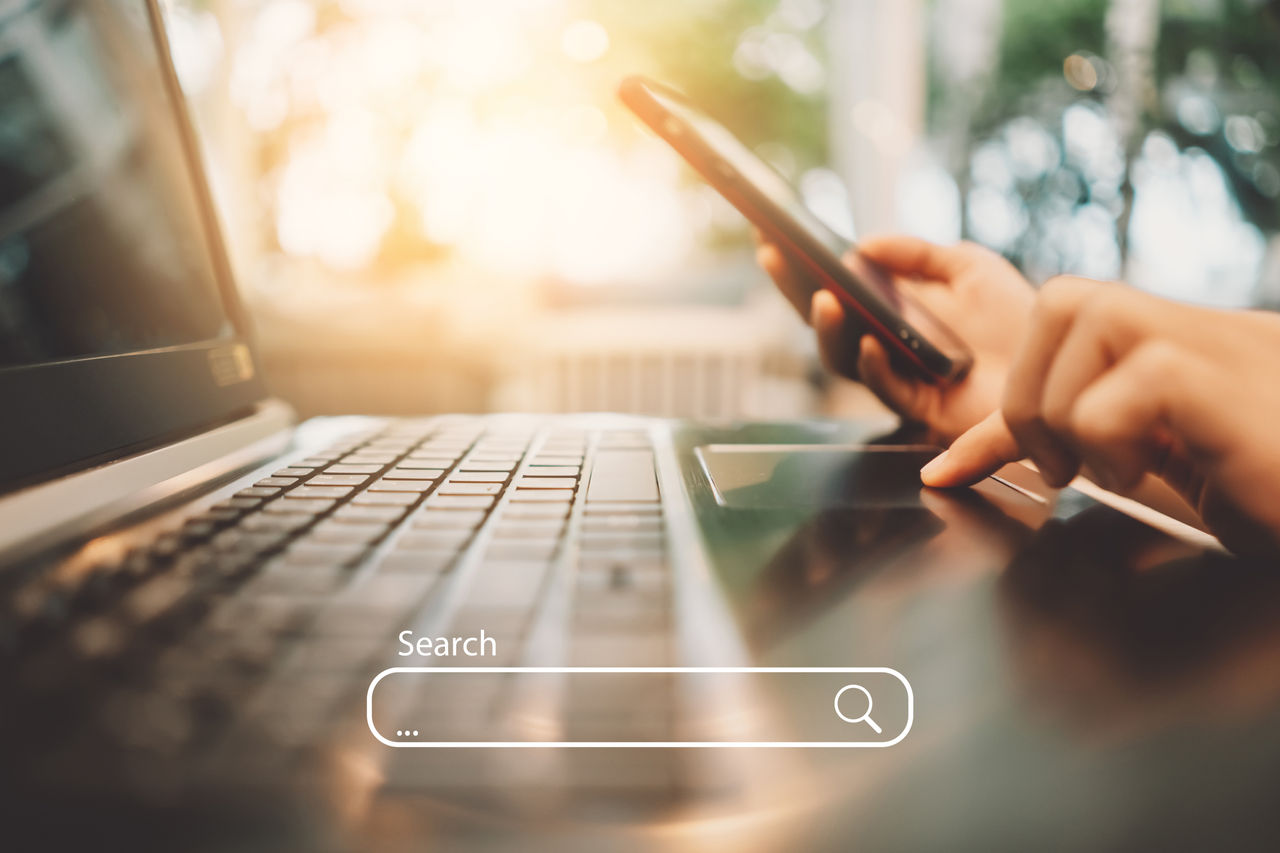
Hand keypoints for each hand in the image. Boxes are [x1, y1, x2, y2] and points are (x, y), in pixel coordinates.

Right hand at [756, 234, 1033, 440]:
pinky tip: (872, 341)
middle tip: (774, 258)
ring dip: (828, 329)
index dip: (800, 266)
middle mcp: (886, 344)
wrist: (1060, 362)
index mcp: (892, 311)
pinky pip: (884, 388)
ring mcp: (898, 376)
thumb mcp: (969, 267)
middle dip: (793, 290)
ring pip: (843, 359)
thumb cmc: (1018, 318)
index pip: (833, 288)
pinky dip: (874, 365)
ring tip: (827, 298)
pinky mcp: (919, 409)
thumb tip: (862, 245)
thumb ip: (917, 253)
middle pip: (824, 322)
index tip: (772, 235)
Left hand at [920, 277, 1279, 554]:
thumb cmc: (1258, 482)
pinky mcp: (1224, 378)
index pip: (1058, 324)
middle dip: (1028, 397)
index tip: (949, 472)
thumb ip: (1059, 440)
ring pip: (1085, 324)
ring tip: (1117, 469)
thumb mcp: (1143, 461)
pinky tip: (1154, 469)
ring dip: (1071, 417)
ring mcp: (1212, 343)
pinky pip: (1129, 384)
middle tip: (1065, 468)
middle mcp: (1188, 327)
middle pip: (1060, 301)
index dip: (998, 397)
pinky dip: (1112, 436)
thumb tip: (951, 464)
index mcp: (1167, 341)